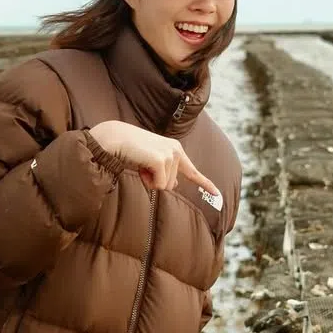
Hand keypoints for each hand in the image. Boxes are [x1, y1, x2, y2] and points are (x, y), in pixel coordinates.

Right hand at [89, 121, 220, 202]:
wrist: (115, 139)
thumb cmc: (130, 150)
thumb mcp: (151, 161)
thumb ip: (165, 171)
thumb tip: (174, 184)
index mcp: (175, 149)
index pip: (193, 171)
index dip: (205, 183)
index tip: (217, 194)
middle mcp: (176, 150)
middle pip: (172, 185)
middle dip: (155, 181)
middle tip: (143, 166)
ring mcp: (170, 154)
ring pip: (165, 186)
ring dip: (150, 181)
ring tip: (141, 164)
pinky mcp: (161, 160)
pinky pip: (158, 185)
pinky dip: (147, 181)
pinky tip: (140, 166)